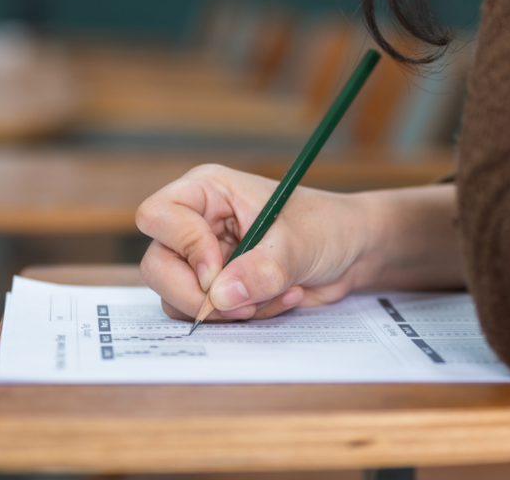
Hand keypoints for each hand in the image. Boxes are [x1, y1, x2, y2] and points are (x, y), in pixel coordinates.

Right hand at [135, 164, 381, 321]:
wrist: (352, 251)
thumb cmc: (327, 226)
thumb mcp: (299, 243)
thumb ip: (262, 269)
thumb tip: (220, 296)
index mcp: (207, 192)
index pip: (159, 216)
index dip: (184, 247)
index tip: (219, 271)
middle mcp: (197, 224)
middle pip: (158, 266)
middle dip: (198, 294)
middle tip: (241, 305)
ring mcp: (203, 260)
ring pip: (177, 298)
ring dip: (228, 310)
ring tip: (275, 293)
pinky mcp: (217, 289)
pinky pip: (207, 316)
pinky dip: (242, 317)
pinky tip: (280, 299)